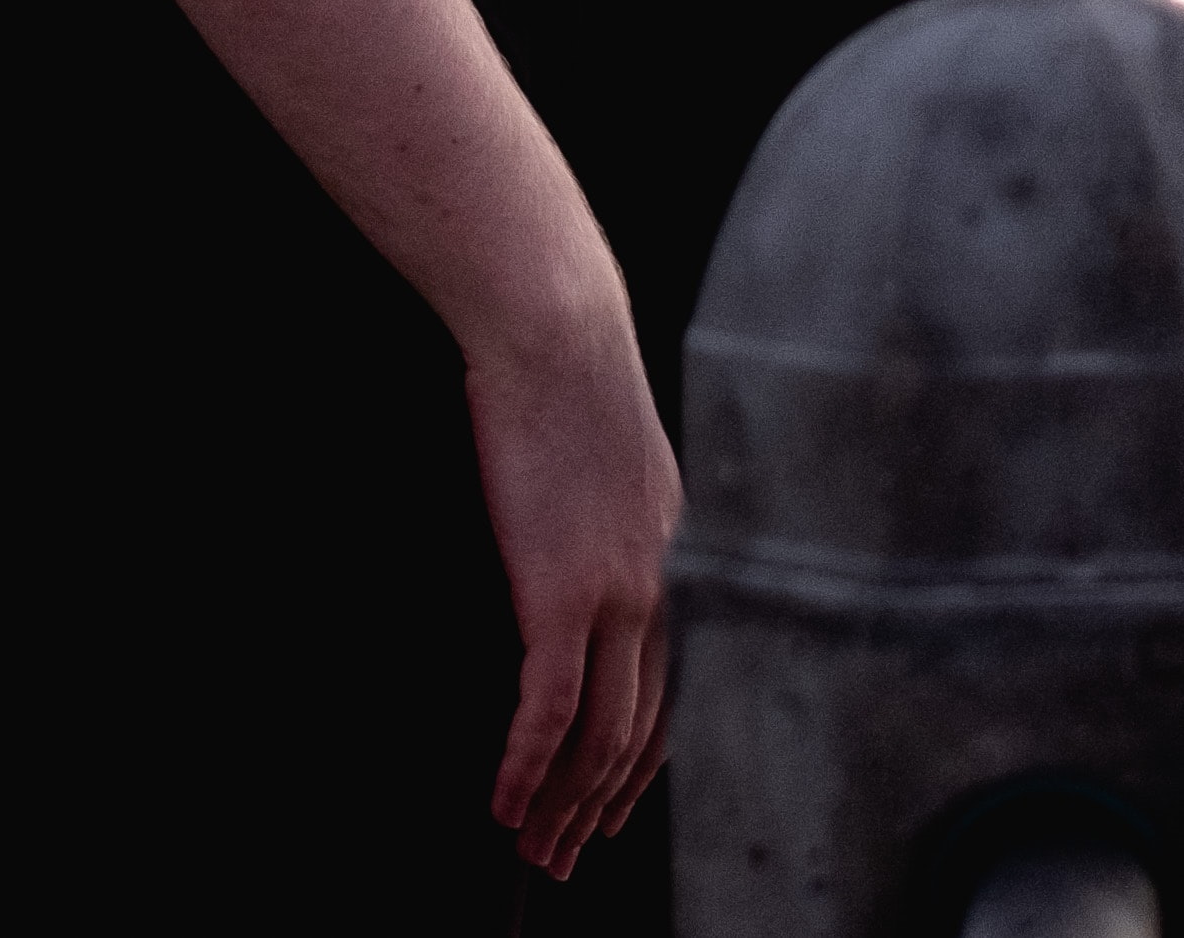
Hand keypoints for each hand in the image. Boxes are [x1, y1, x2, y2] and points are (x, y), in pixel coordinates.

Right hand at [467, 290, 683, 879]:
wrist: (554, 329)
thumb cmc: (570, 368)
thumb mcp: (617, 454)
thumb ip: (616, 513)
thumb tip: (584, 543)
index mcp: (680, 557)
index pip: (675, 691)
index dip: (641, 763)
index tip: (609, 807)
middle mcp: (664, 588)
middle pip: (642, 733)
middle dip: (601, 805)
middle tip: (566, 853)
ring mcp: (616, 596)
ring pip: (599, 738)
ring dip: (561, 804)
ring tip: (532, 846)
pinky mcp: (560, 594)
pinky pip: (548, 711)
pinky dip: (525, 767)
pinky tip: (503, 802)